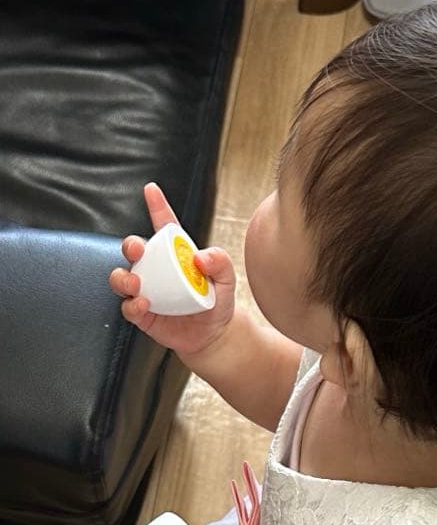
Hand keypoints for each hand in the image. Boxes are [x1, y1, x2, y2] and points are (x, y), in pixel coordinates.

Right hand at [108, 182, 235, 356]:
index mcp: (175, 255)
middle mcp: (156, 270)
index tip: (151, 189)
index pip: (164, 226)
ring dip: (123, 277)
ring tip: (137, 283)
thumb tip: (201, 256)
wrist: (214, 335)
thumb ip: (220, 262)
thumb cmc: (217, 302)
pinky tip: (144, 303)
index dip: (157, 206)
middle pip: (134, 250)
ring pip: (121, 277)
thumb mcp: (227, 280)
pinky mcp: (142, 313)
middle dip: (131, 245)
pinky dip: (132, 304)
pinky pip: (128, 306)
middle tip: (138, 249)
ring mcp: (146, 291)